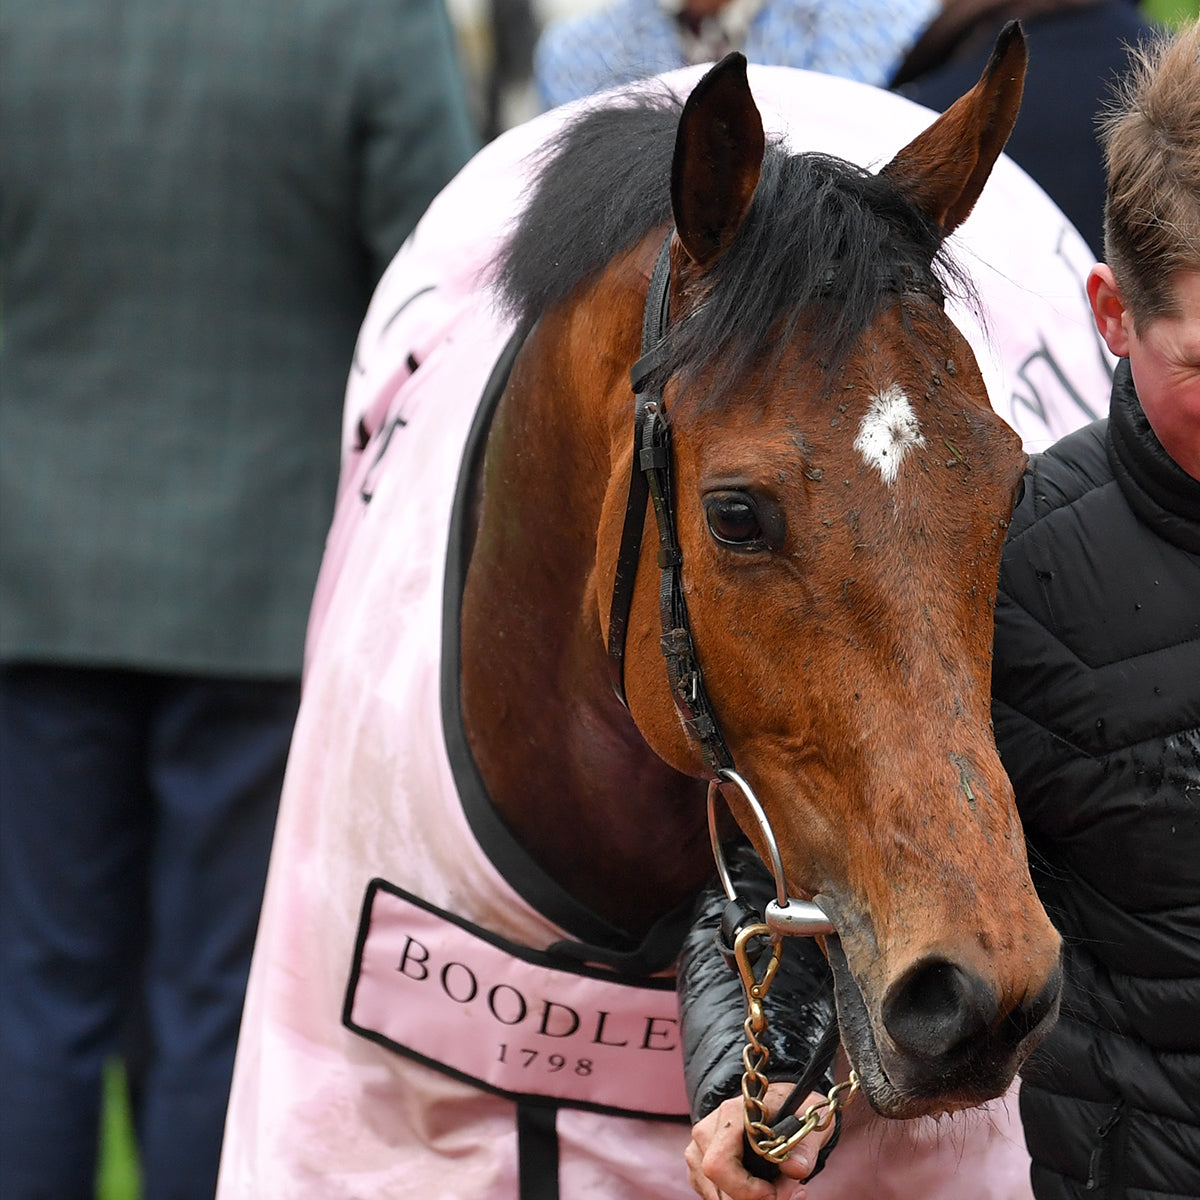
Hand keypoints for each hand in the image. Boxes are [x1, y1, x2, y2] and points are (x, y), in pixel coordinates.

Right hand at [684, 1084, 832, 1199]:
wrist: (776, 1102)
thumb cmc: (791, 1108)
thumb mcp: (808, 1119)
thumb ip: (805, 1146)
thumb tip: (796, 1169)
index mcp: (731, 1114)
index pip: (720, 1162)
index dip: (746, 1188)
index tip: (774, 1193)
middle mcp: (708, 1130)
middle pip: (718, 1184)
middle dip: (753, 1198)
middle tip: (789, 1192)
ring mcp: (700, 1148)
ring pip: (717, 1194)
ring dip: (749, 1199)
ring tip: (782, 1187)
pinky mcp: (701, 1165)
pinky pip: (716, 1195)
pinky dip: (740, 1197)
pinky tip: (764, 1188)